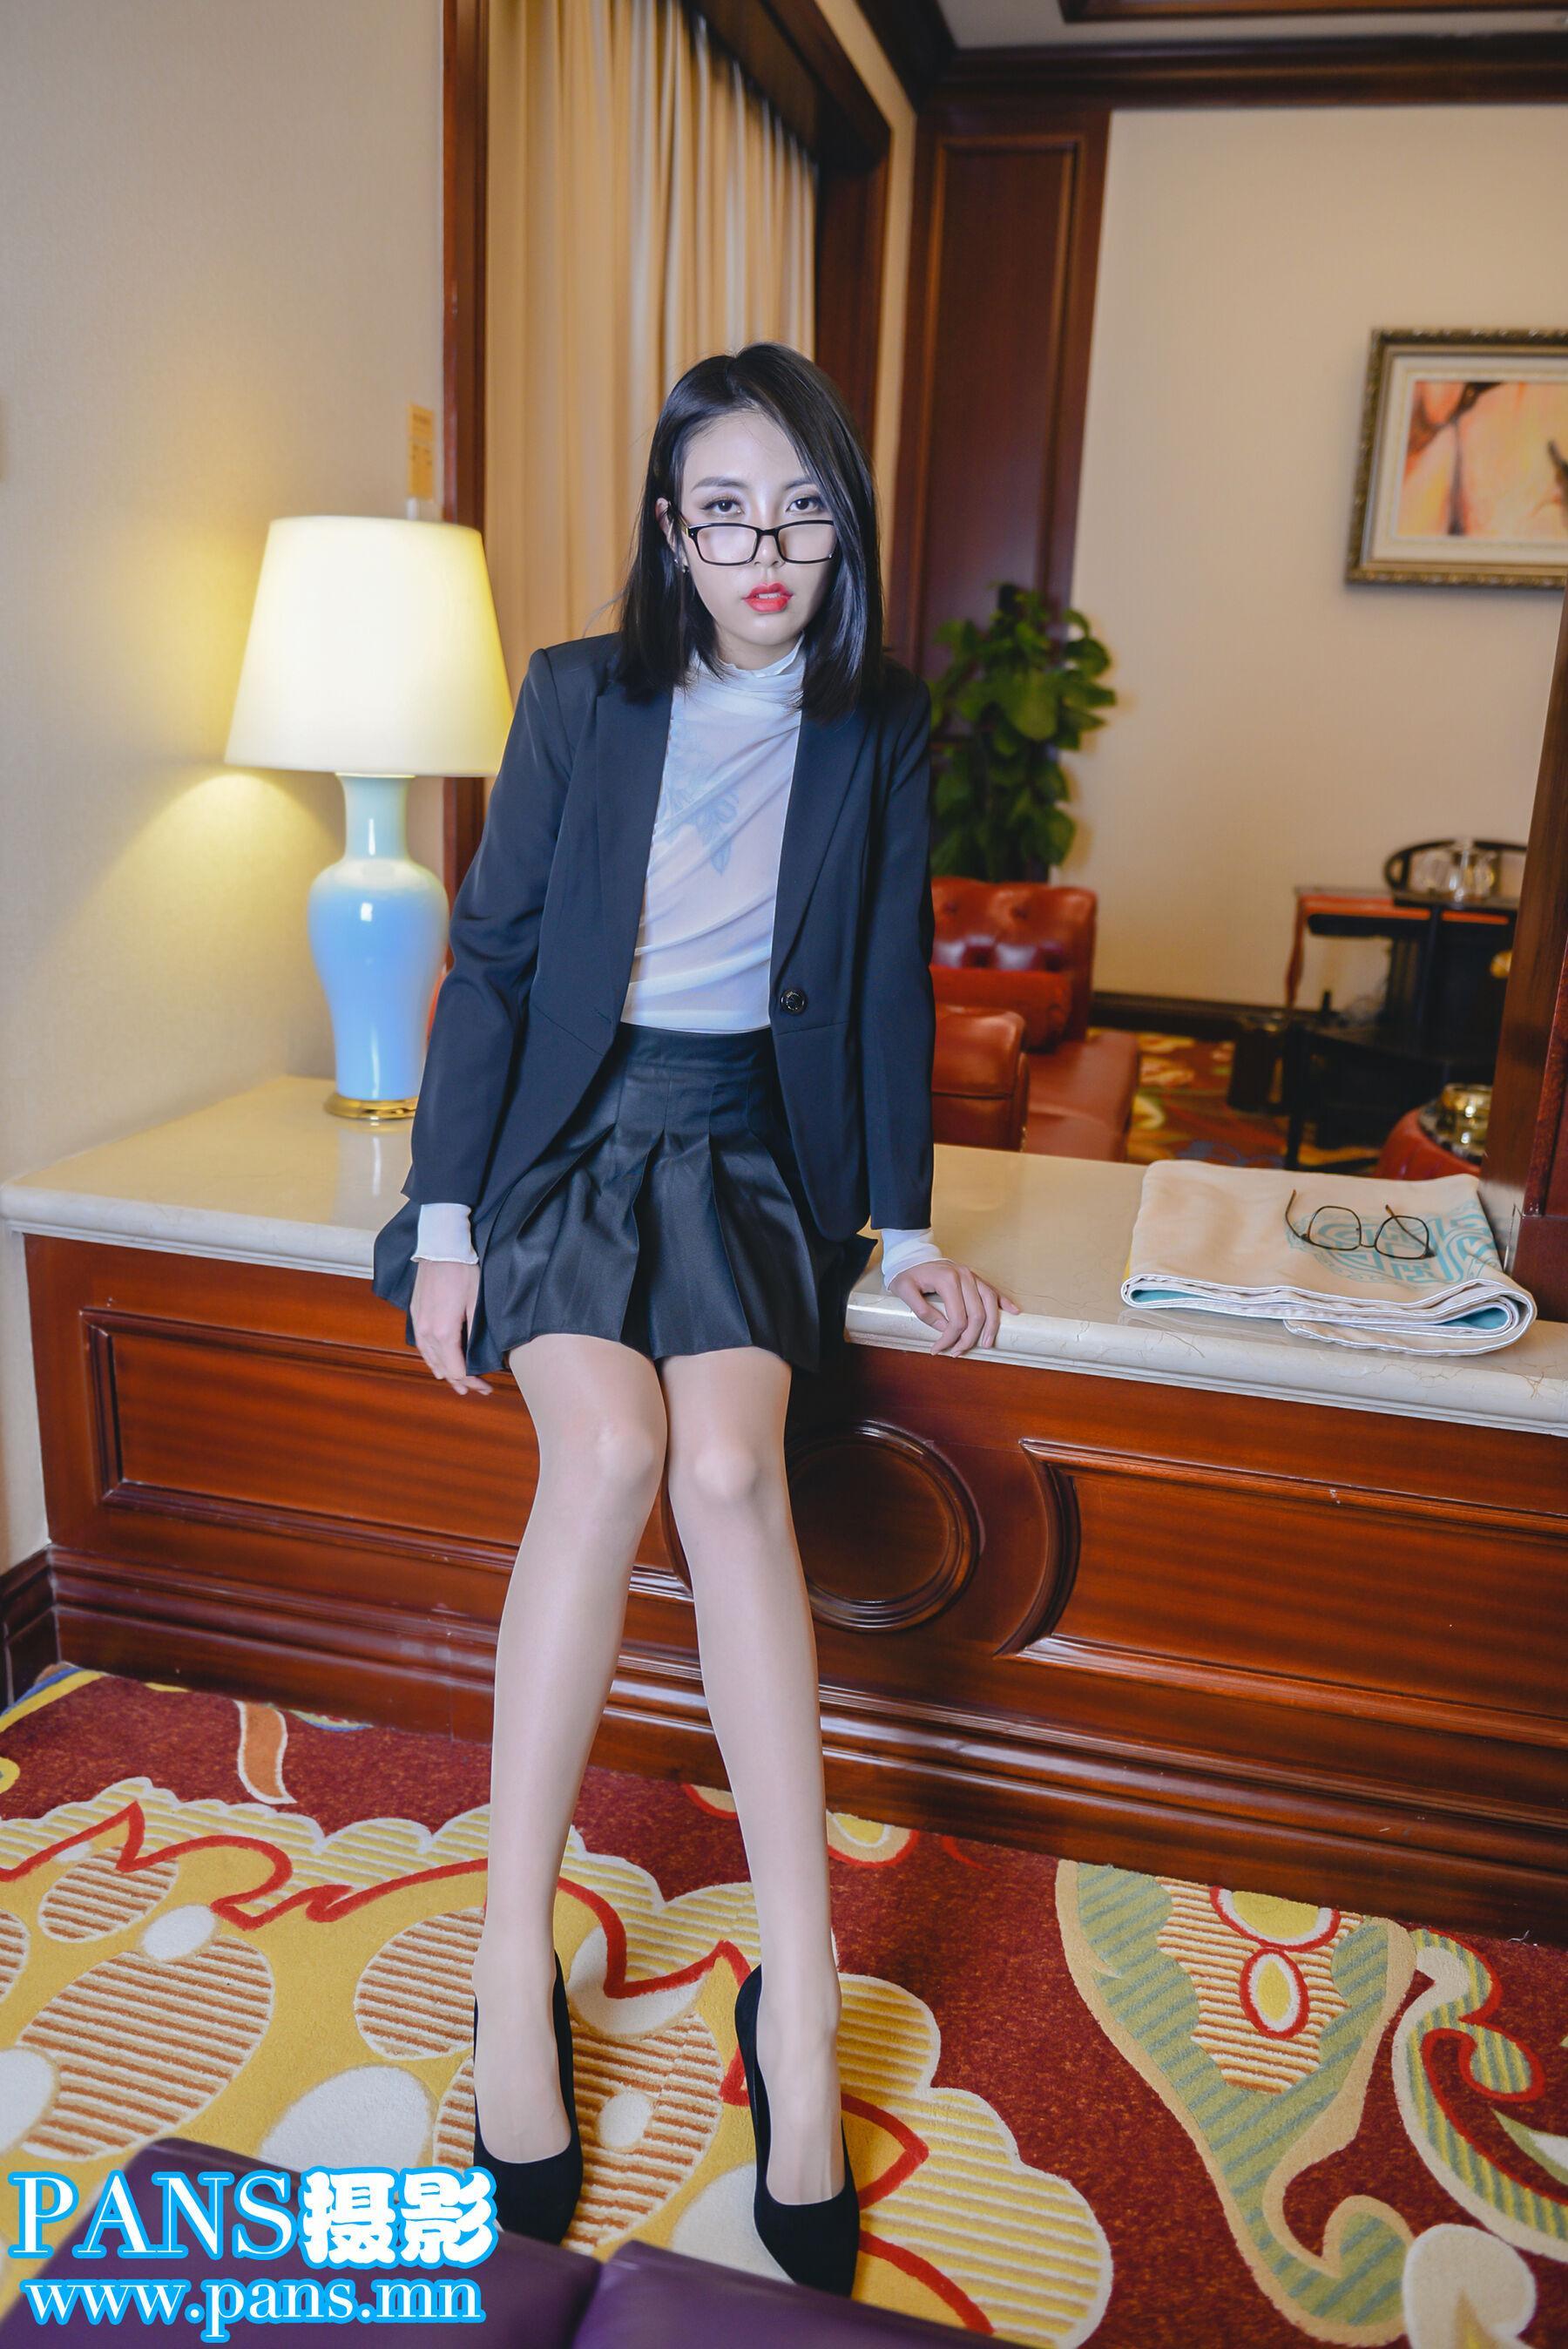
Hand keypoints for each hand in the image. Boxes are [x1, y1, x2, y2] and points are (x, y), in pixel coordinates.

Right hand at [411, 1258, 493, 1394]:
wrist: (441, 1248)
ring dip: (444, 1372)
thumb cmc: (463, 1272)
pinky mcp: (415, 1314)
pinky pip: (422, 1346)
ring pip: (429, 1359)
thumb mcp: (477, 1304)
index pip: (457, 1370)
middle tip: (478, 1389)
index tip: (486, 1387)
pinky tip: (438, 1363)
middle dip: (460, 1381)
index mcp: (444, 1333)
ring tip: (457, 1384)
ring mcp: (418, 1323)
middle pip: (442, 1368)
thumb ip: (475, 1334)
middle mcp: (427, 1332)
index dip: (472, 1382)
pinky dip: (432, 1359)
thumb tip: (480, 1355)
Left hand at [887, 1259, 1021, 1355]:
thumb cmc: (908, 1274)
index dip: (949, 1338)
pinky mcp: (975, 1277)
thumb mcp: (904, 1290)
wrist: (913, 1256)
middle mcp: (964, 1276)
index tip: (938, 1349)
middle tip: (958, 1352)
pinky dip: (1004, 1302)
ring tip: (987, 1343)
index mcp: (947, 1280)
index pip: (956, 1318)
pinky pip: (993, 1291)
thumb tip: (943, 1328)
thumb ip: (922, 1310)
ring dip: (991, 1326)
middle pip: (976, 1314)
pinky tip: (1014, 1312)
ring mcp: (972, 1276)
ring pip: (989, 1304)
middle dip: (969, 1338)